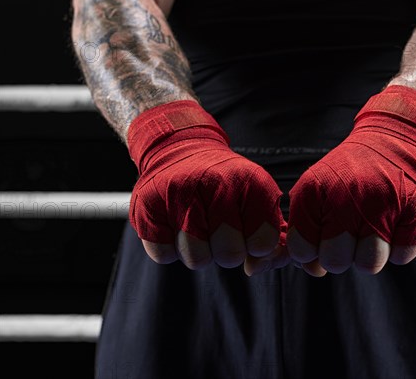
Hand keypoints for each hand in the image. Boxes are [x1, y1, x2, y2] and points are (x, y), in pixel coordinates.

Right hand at [128, 100, 288, 272]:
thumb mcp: (256, 199)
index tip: (248, 229)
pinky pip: (164, 255)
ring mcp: (179, 194)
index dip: (255, 245)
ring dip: (198, 250)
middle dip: (226, 251)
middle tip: (219, 230)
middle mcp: (216, 184)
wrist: (179, 149)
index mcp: (250, 182)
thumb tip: (255, 267)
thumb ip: (268, 237)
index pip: (263, 243)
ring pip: (196, 259)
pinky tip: (174, 222)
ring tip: (197, 225)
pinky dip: (169, 246)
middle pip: (230, 256)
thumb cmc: (224, 185)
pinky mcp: (147, 205)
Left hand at [286, 85, 415, 275]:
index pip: (302, 250)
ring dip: (371, 252)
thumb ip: (306, 232)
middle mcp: (347, 196)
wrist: (397, 138)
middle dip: (342, 254)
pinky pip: (401, 256)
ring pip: (368, 265)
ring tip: (375, 225)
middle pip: (335, 261)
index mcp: (316, 190)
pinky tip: (397, 219)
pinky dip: (400, 244)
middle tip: (351, 231)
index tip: (323, 233)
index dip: (313, 249)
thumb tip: (313, 270)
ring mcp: (384, 204)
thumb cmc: (352, 174)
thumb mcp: (318, 191)